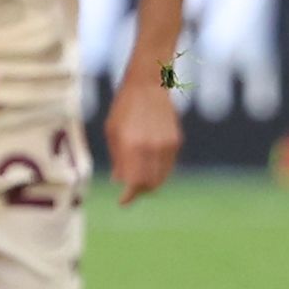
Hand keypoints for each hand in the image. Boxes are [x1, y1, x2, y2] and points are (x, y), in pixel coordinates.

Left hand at [107, 68, 181, 203]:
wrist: (148, 86)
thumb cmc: (124, 107)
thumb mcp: (112, 132)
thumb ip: (117, 158)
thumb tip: (119, 180)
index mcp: (132, 146)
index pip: (134, 182)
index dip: (129, 196)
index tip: (123, 202)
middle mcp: (151, 148)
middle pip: (150, 184)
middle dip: (139, 192)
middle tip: (130, 191)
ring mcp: (166, 145)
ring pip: (161, 177)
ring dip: (150, 183)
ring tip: (139, 180)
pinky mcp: (176, 142)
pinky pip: (168, 165)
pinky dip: (159, 171)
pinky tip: (148, 166)